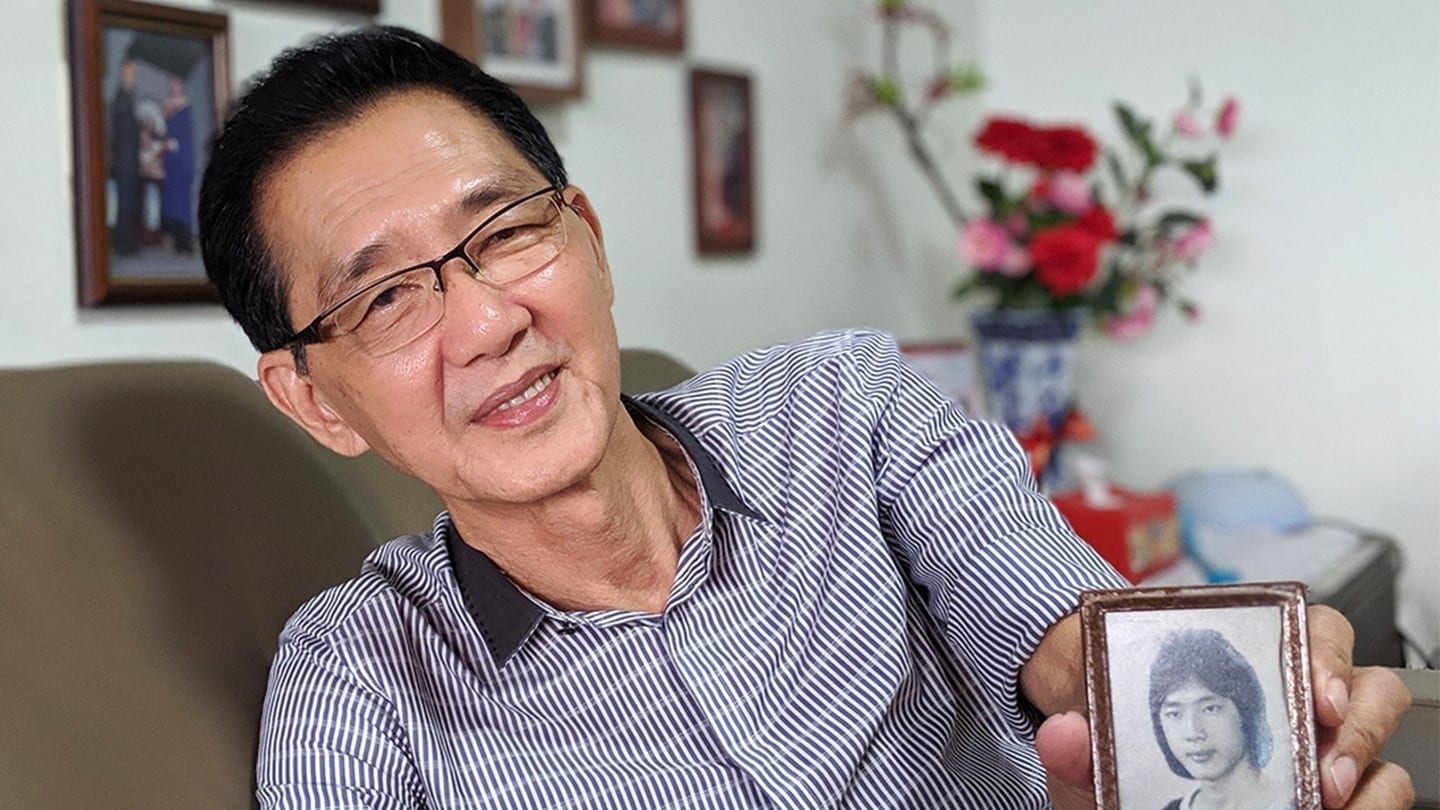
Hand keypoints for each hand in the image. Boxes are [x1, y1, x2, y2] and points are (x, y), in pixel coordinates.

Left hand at [1032, 605, 1414, 808]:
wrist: (1118, 795)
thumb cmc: (1116, 760)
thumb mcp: (1092, 744)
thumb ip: (1076, 736)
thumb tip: (1063, 734)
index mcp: (1242, 666)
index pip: (1307, 631)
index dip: (1324, 651)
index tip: (1316, 690)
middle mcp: (1294, 706)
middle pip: (1365, 684)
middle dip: (1359, 719)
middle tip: (1328, 764)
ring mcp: (1318, 755)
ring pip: (1382, 745)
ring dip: (1369, 768)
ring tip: (1330, 798)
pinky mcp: (1326, 797)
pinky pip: (1381, 796)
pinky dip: (1375, 804)